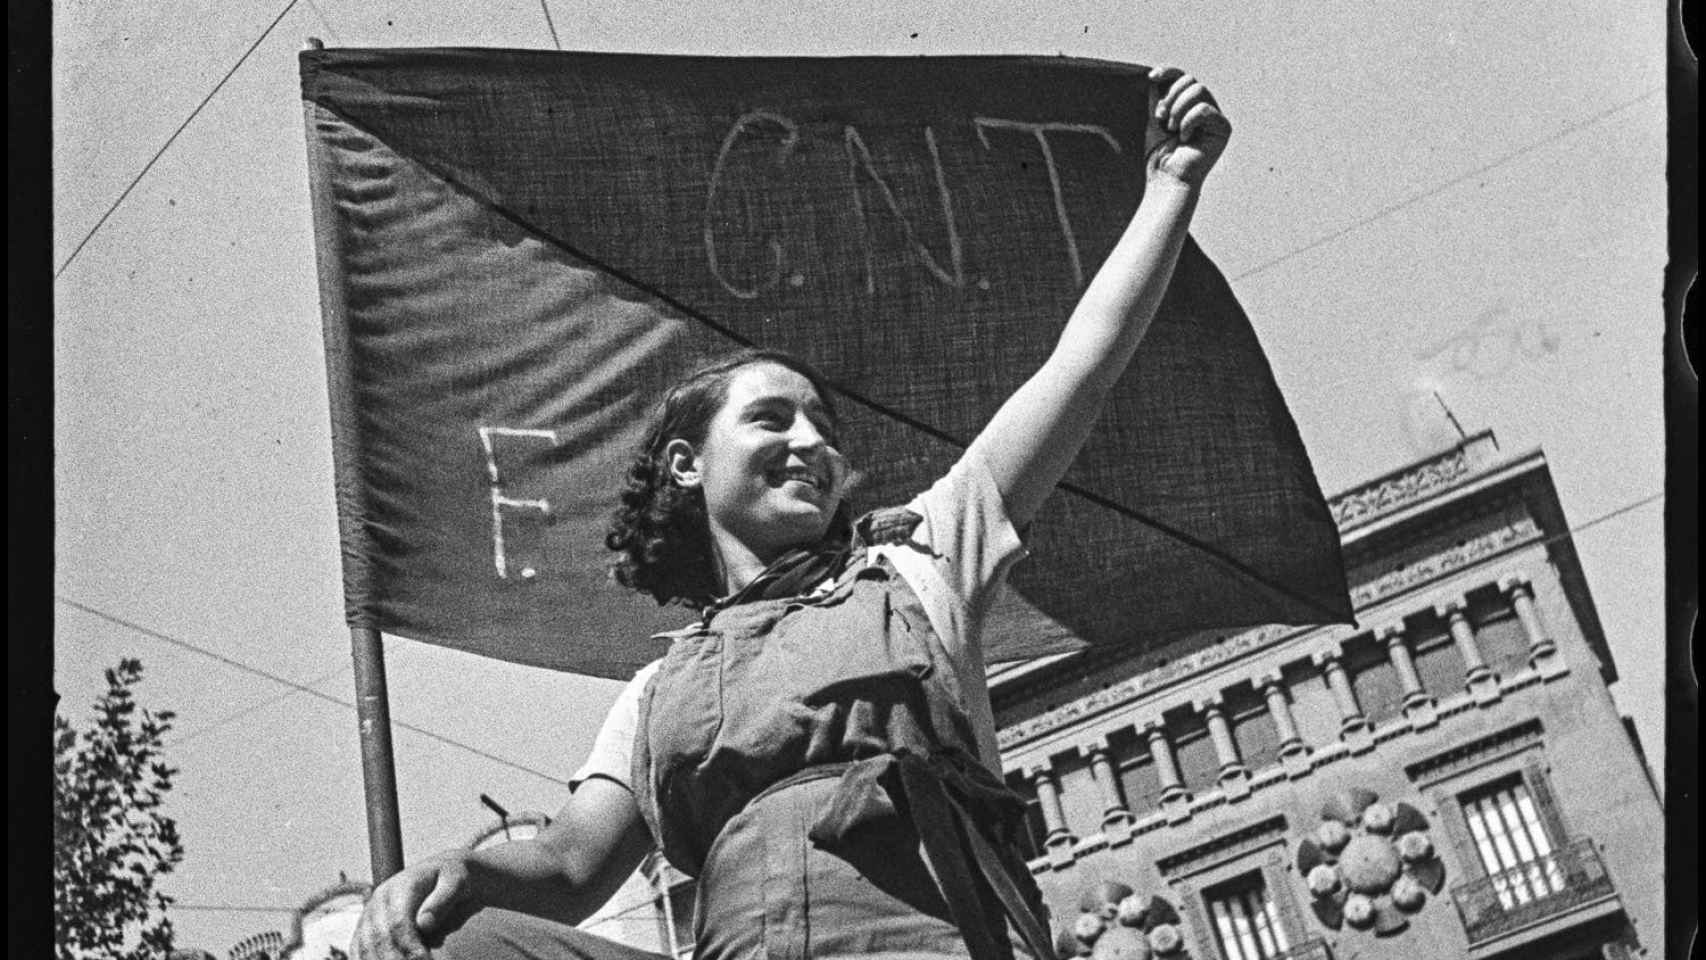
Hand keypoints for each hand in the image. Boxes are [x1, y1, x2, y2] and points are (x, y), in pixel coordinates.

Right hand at [353, 855, 472, 959]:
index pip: (398, 922)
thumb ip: (442, 900)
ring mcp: (371, 912)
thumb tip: (424, 924)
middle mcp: (380, 899)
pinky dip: (369, 958)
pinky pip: (360, 948)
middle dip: (396, 958)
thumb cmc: (456, 878)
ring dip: (383, 959)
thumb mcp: (457, 881)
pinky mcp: (368, 926)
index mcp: (400, 886)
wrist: (447, 875)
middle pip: (379, 937)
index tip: (425, 958)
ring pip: (366, 946)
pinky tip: (389, 959)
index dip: (409, 945)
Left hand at [1145, 67, 1231, 187]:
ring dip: (1178, 110)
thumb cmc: (1159, 153)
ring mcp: (1216, 117)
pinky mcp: (1223, 128)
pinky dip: (1188, 122)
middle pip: (1191, 81)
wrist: (1166, 176)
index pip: (1183, 77)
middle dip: (1171, 98)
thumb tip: (1157, 75)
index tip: (1152, 77)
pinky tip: (1185, 138)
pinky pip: (1204, 109)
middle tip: (1163, 120)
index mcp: (1190, 104)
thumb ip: (1159, 95)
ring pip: (1198, 91)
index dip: (1169, 72)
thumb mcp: (1155, 117)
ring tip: (1172, 129)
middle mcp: (1206, 107)